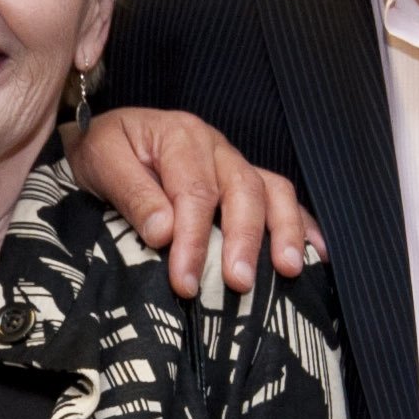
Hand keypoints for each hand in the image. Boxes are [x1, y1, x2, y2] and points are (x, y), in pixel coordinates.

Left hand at [71, 108, 321, 297]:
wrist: (105, 135)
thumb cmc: (103, 151)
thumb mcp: (101, 161)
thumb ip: (132, 193)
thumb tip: (165, 232)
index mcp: (180, 137)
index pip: (194, 192)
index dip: (193, 240)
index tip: (186, 282)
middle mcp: (215, 146)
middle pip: (242, 191)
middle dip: (243, 240)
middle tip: (238, 283)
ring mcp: (234, 161)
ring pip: (271, 190)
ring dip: (283, 231)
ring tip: (289, 270)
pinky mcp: (244, 178)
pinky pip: (282, 195)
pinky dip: (302, 223)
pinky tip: (317, 254)